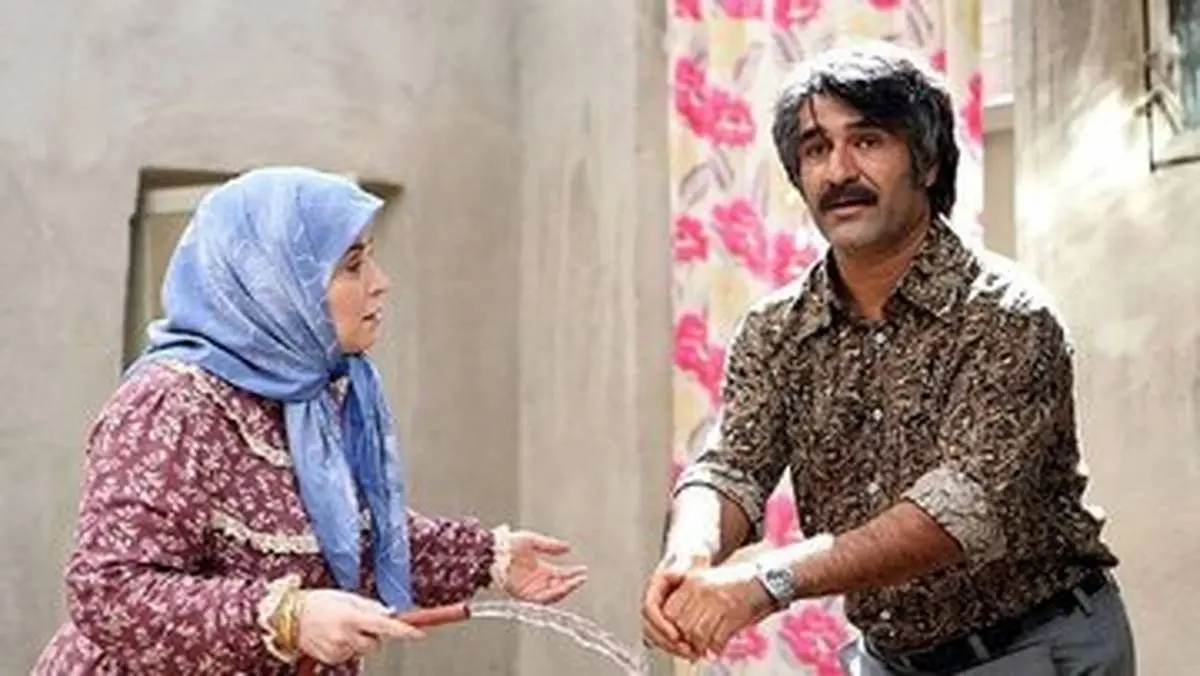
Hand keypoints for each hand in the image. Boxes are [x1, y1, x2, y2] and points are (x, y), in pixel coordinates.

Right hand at [296, 589, 423, 664]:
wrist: (289, 616)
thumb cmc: (320, 602)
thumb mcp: (347, 597)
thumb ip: (370, 606)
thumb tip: (390, 614)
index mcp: (352, 616)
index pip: (385, 626)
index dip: (403, 631)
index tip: (418, 634)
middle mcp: (345, 635)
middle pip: (375, 643)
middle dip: (374, 635)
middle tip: (360, 622)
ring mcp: (337, 650)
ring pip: (362, 650)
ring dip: (359, 641)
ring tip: (342, 627)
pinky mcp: (330, 659)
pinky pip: (348, 656)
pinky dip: (346, 648)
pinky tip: (334, 636)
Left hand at [503, 531, 588, 603]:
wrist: (490, 551)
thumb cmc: (508, 544)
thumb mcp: (533, 541)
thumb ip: (550, 546)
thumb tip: (568, 547)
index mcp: (540, 569)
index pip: (561, 575)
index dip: (573, 574)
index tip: (583, 571)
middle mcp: (537, 582)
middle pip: (559, 587)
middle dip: (571, 583)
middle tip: (582, 578)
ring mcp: (530, 589)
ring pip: (552, 595)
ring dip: (564, 590)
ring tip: (575, 582)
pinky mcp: (522, 595)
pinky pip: (540, 599)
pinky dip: (552, 595)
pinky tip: (561, 588)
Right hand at [641, 551, 710, 660]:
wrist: (689, 556)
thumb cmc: (688, 557)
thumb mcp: (692, 557)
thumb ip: (692, 562)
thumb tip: (693, 562)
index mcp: (655, 584)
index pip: (650, 607)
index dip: (661, 623)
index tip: (675, 634)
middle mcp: (654, 599)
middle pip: (649, 626)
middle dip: (666, 641)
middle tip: (684, 649)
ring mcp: (658, 610)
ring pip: (654, 634)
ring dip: (669, 646)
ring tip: (688, 652)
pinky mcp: (666, 619)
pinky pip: (663, 636)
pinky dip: (674, 646)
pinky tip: (688, 649)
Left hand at [661, 561, 774, 659]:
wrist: (767, 578)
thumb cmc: (740, 582)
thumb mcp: (710, 581)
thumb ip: (693, 599)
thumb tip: (681, 625)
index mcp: (693, 581)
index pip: (670, 610)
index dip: (672, 627)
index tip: (677, 636)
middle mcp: (702, 591)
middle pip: (681, 624)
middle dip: (685, 640)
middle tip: (690, 647)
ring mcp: (717, 603)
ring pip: (696, 633)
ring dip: (699, 646)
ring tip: (703, 651)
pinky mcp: (732, 614)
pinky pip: (717, 638)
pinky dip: (715, 649)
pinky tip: (715, 652)